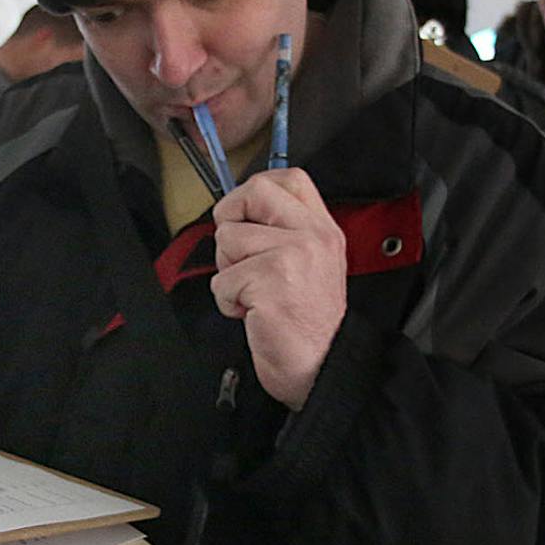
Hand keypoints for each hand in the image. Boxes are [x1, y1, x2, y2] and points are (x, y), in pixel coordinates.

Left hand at [211, 168, 346, 410]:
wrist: (321, 366)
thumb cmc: (308, 322)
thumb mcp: (312, 264)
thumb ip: (286, 232)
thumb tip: (240, 211)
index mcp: (322, 229)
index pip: (289, 178)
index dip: (254, 191)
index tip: (246, 216)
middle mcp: (312, 237)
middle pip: (251, 194)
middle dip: (230, 223)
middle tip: (239, 255)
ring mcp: (292, 257)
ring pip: (227, 239)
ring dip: (229, 273)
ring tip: (254, 294)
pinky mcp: (269, 282)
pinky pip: (221, 280)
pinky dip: (227, 302)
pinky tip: (252, 312)